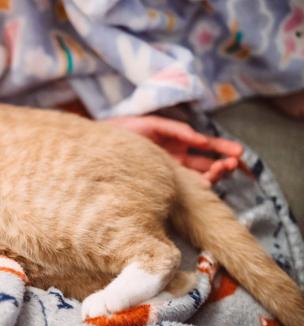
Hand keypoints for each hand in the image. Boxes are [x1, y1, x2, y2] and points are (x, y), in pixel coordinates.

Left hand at [105, 115, 242, 185]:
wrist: (99, 144)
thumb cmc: (124, 131)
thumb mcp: (152, 125)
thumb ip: (176, 130)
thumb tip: (200, 139)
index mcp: (178, 145)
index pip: (207, 148)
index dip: (224, 151)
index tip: (239, 153)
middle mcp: (177, 161)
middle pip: (208, 165)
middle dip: (225, 164)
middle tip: (234, 163)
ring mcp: (170, 173)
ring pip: (199, 177)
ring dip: (215, 173)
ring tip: (223, 167)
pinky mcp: (160, 182)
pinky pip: (183, 186)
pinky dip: (198, 182)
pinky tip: (206, 178)